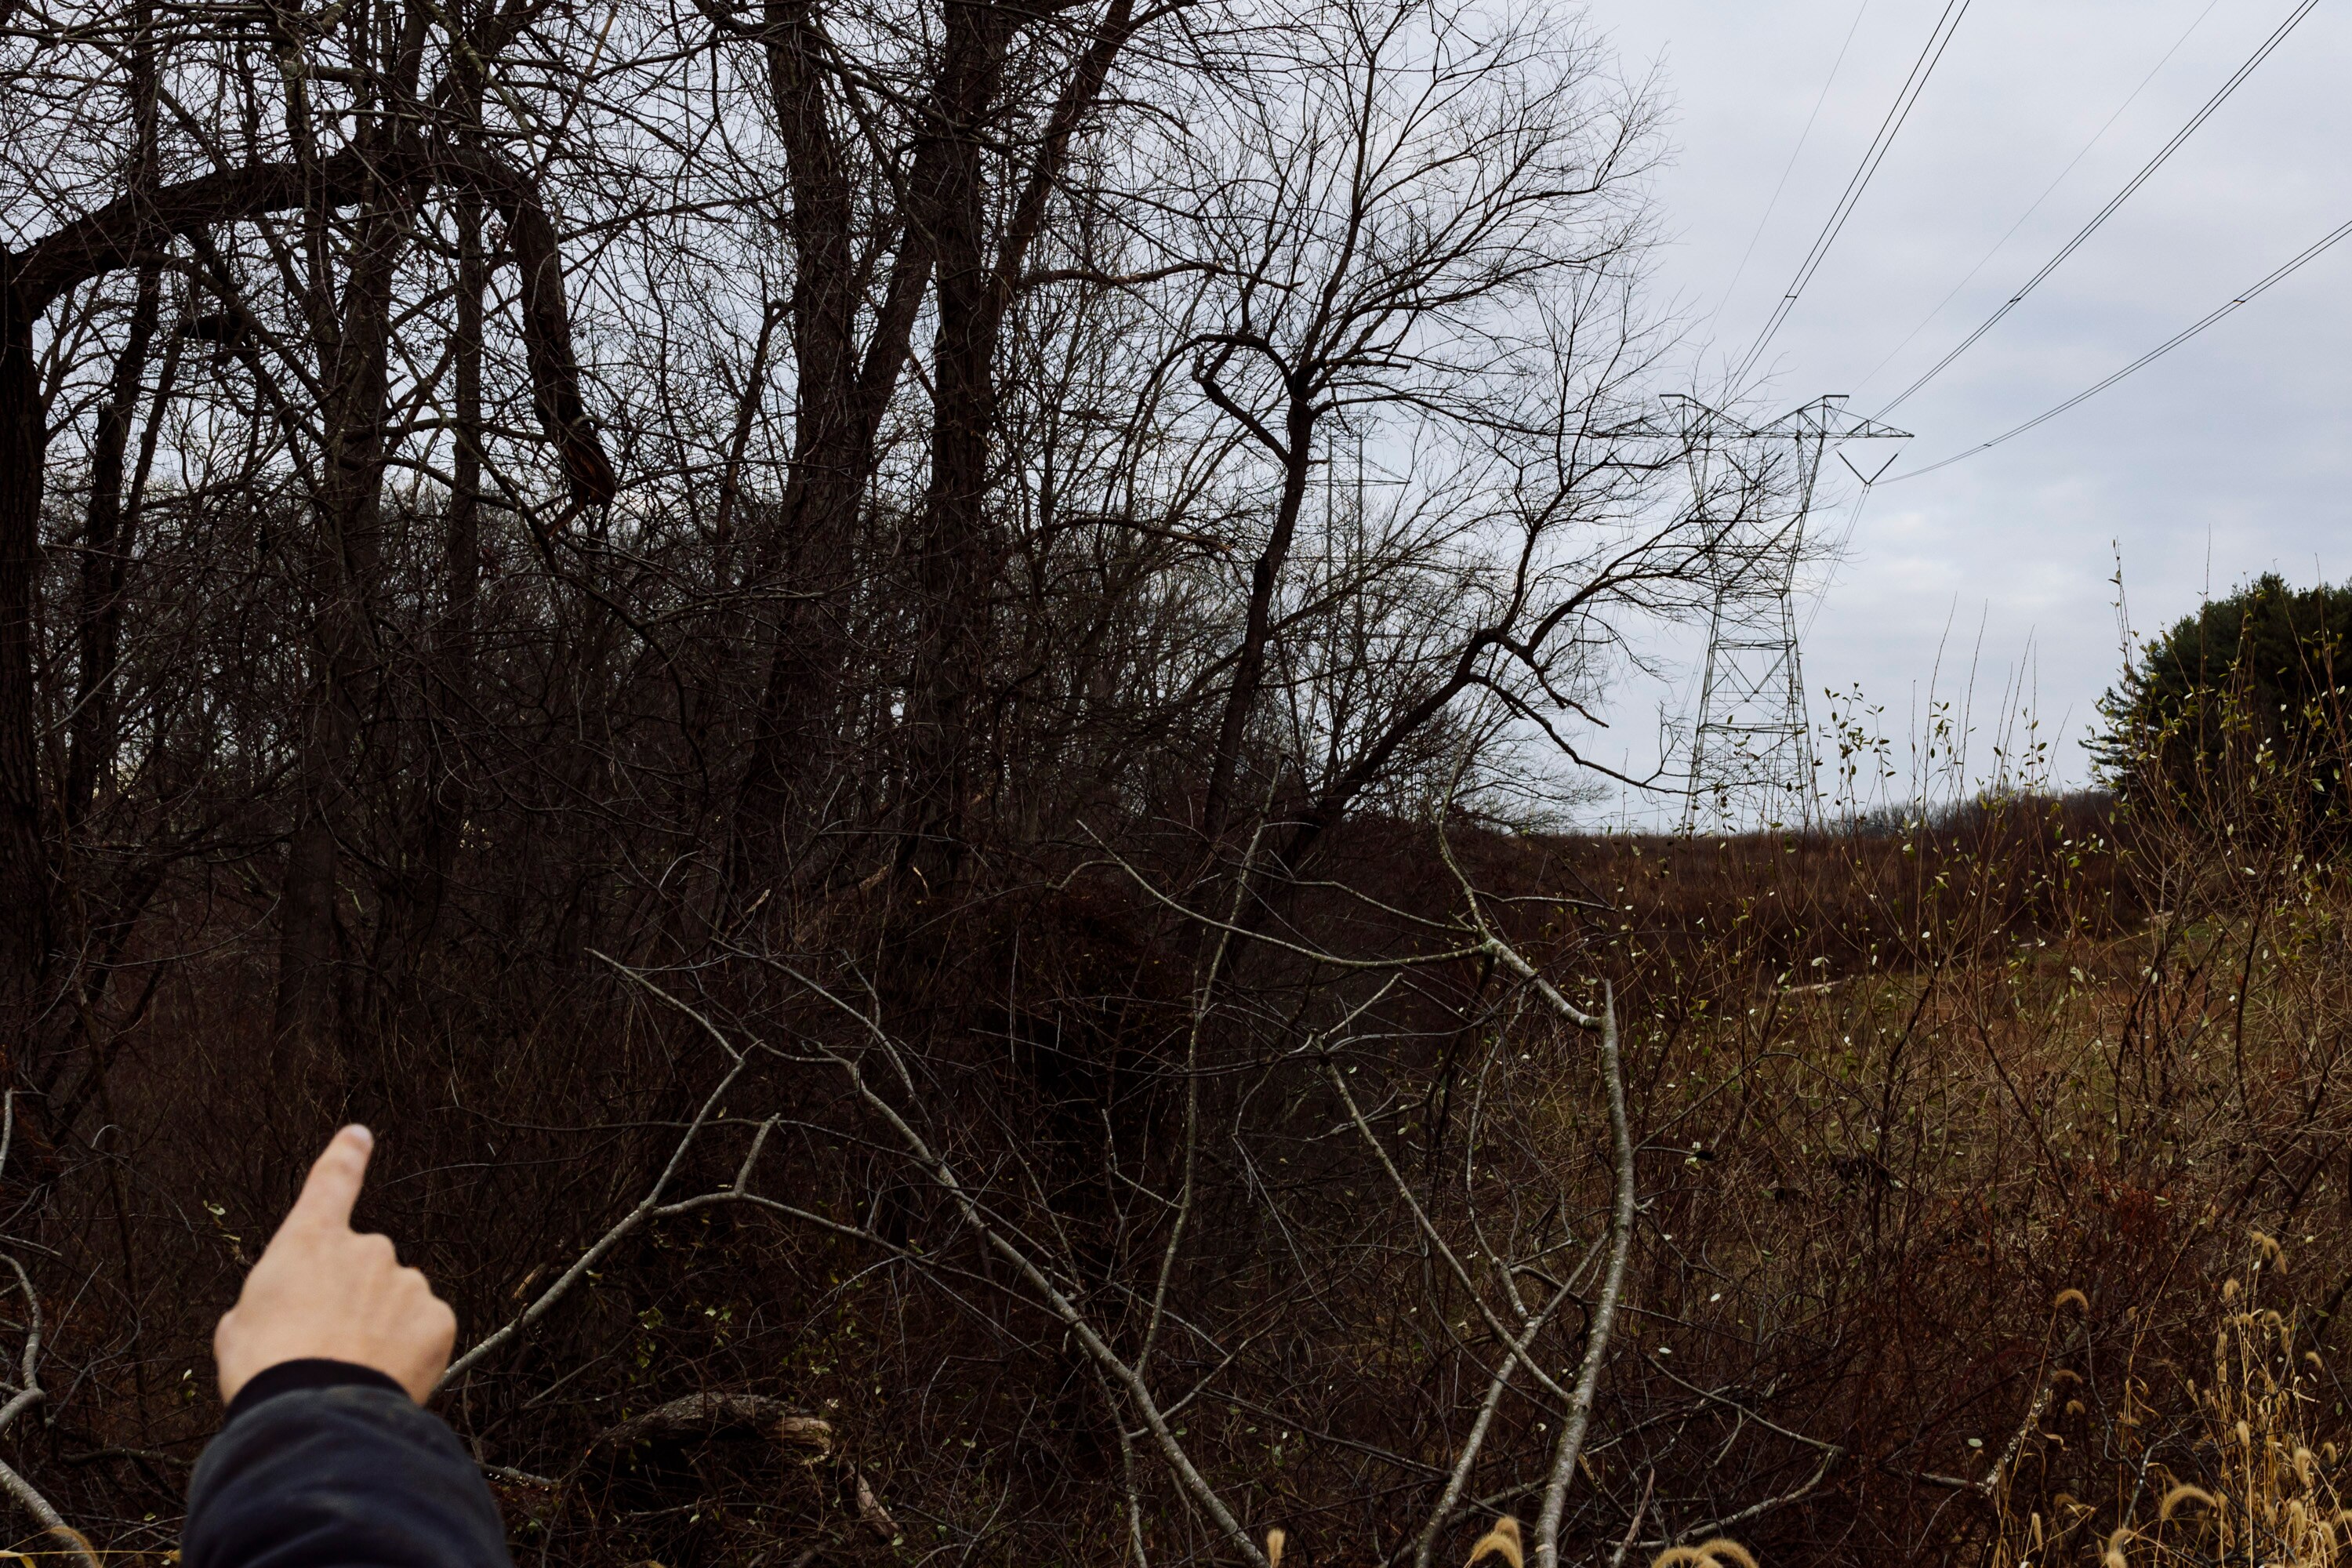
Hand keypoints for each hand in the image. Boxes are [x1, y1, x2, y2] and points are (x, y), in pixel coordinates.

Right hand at [213, 1126, 456, 1405]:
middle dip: (351, 1300)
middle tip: (323, 1346)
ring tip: (348, 1369)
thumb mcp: (239, 1328)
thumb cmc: (265, 1370)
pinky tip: (381, 1376)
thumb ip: (270, 1301)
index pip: (330, 1184)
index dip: (344, 1157)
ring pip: (396, 1301)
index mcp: (310, 1241)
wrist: (313, 1412)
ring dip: (379, 1329)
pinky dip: (408, 1352)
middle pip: (364, 1268)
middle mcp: (366, 1249)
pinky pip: (423, 1330)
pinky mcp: (438, 1318)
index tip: (358, 1135)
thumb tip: (284, 1313)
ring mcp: (406, 1281)